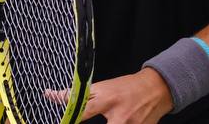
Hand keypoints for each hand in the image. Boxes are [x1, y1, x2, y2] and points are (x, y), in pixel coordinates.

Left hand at [43, 69, 172, 123]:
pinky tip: (122, 120)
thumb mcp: (102, 87)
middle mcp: (120, 116)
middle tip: (105, 116)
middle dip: (91, 120)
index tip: (64, 119)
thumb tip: (53, 96)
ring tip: (113, 117)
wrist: (155, 89)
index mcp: (107, 100)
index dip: (72, 117)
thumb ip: (80, 96)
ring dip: (112, 123)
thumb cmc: (125, 88)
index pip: (83, 111)